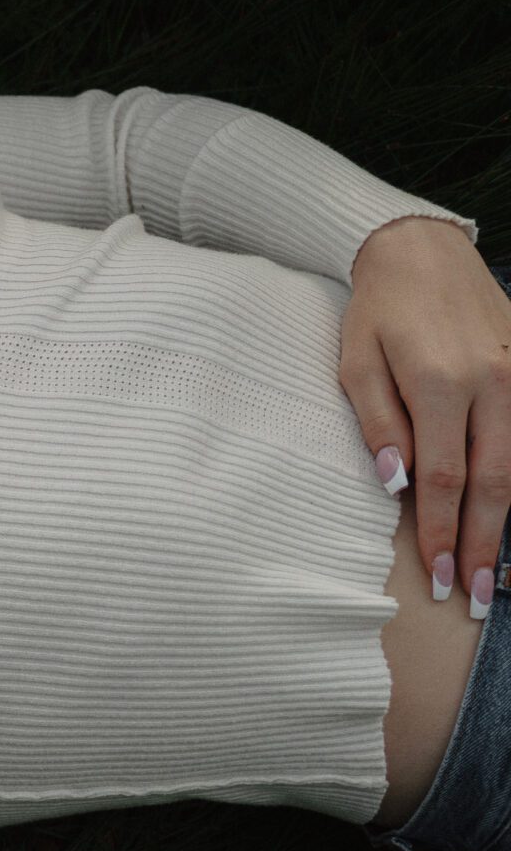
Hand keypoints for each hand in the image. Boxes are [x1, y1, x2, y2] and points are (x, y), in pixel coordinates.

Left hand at [340, 217, 510, 608]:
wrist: (424, 253)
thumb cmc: (379, 312)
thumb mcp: (356, 363)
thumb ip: (379, 423)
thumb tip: (398, 484)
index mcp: (439, 382)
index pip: (442, 478)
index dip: (440, 532)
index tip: (438, 578)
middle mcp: (492, 382)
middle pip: (494, 481)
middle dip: (483, 544)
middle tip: (478, 597)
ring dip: (510, 522)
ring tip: (501, 572)